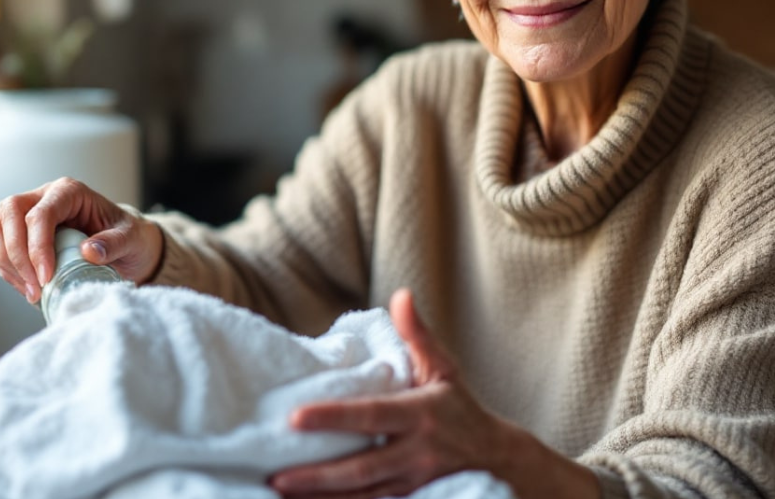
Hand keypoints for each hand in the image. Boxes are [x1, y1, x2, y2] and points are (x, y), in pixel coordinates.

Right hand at [0, 177, 163, 302]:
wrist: (126, 245)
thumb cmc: (129, 236)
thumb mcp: (131, 238)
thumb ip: (115, 243)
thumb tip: (88, 252)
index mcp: (69, 192)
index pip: (40, 214)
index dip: (37, 247)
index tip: (46, 277)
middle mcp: (44, 196)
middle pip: (9, 215)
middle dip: (16, 255)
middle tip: (35, 288)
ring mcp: (28, 212)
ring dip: (7, 264)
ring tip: (31, 292)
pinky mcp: (20, 231)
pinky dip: (6, 268)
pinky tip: (24, 285)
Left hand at [266, 289, 524, 498]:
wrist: (497, 457)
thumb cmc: (460, 407)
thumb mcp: (444, 368)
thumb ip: (418, 335)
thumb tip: (401, 295)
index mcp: (419, 414)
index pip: (370, 416)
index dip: (333, 418)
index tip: (295, 417)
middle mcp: (416, 452)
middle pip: (362, 469)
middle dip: (318, 475)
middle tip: (277, 475)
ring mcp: (413, 481)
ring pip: (363, 496)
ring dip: (322, 497)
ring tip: (282, 492)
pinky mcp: (410, 498)